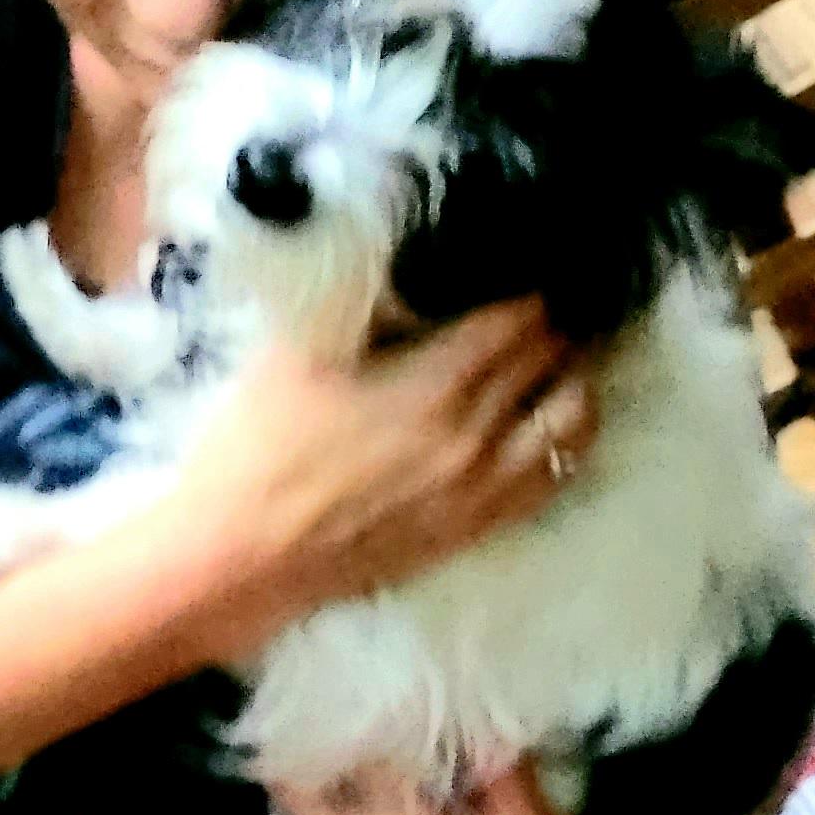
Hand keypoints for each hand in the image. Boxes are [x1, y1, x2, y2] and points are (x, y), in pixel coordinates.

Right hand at [169, 297, 596, 656]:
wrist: (241, 556)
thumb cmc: (259, 448)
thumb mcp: (297, 350)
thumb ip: (360, 301)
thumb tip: (407, 258)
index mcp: (436, 383)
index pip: (522, 315)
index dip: (532, 280)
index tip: (527, 260)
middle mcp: (478, 435)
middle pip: (553, 357)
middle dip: (555, 319)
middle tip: (545, 295)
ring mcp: (485, 488)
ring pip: (573, 418)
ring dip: (573, 376)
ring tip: (557, 355)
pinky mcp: (477, 527)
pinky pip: (555, 476)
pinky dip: (565, 437)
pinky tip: (550, 418)